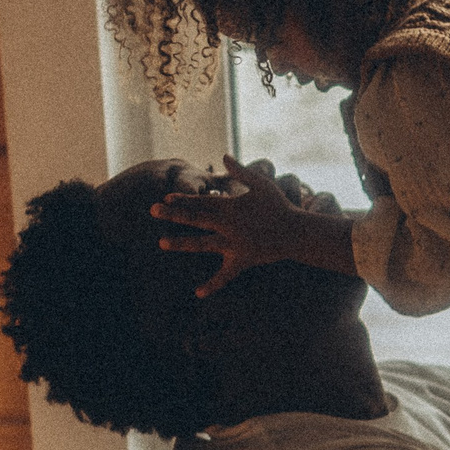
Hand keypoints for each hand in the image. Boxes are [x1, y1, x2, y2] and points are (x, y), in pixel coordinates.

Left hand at [151, 156, 328, 297]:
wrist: (298, 232)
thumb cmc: (280, 206)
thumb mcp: (261, 184)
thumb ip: (240, 171)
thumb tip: (223, 156)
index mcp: (231, 206)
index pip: (203, 200)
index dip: (184, 199)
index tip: (166, 198)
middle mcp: (229, 224)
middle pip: (196, 218)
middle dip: (173, 214)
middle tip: (152, 210)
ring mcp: (234, 244)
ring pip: (203, 244)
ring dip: (182, 243)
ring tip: (161, 243)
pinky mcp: (242, 260)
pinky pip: (225, 275)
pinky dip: (212, 284)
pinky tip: (197, 293)